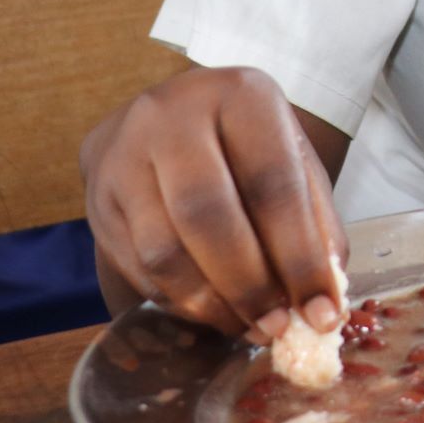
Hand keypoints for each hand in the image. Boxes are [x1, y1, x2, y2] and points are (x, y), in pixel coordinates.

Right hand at [82, 66, 346, 338]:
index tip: (321, 313)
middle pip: (207, 216)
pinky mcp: (98, 198)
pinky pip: (136, 267)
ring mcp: (125, 155)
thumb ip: (315, 224)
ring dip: (211, 303)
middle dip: (249, 285)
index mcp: (240, 95)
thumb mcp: (292, 160)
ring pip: (163, 250)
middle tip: (277, 327)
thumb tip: (324, 301)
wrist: (168, 120)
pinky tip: (211, 312)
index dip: (299, 257)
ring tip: (248, 326)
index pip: (272, 183)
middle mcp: (172, 115)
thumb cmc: (244, 146)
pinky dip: (179, 302)